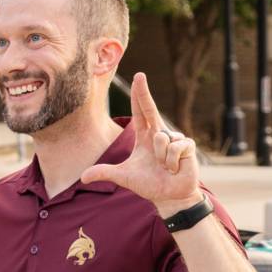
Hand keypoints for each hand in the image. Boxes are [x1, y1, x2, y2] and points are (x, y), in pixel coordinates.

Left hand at [79, 73, 200, 210]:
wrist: (169, 197)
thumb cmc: (149, 184)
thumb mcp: (124, 177)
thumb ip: (105, 173)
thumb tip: (83, 177)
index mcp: (145, 136)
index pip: (140, 112)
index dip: (138, 95)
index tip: (138, 77)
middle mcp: (159, 133)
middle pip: (151, 109)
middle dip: (144, 92)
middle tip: (139, 74)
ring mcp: (175, 139)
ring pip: (162, 138)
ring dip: (161, 157)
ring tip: (165, 167)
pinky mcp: (187, 146)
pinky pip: (174, 148)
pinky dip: (171, 162)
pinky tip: (174, 169)